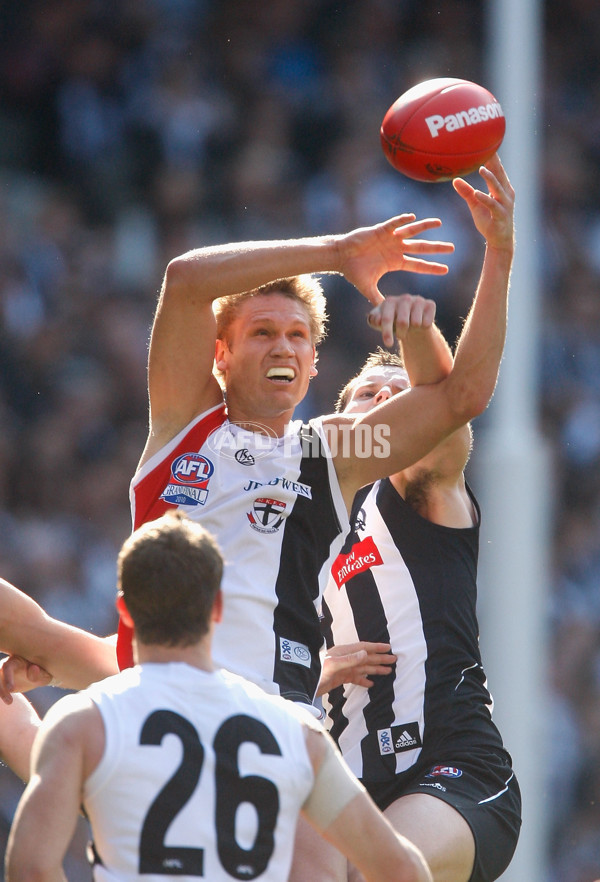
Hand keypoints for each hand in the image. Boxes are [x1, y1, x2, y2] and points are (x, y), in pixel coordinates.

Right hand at [0, 654, 52, 702]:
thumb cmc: (42, 673)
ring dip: (0, 693)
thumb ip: (39, 673)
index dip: (7, 678)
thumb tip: (34, 669)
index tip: (11, 689)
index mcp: (16, 660)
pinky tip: (7, 700)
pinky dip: (0, 693)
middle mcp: (6, 665)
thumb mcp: (44, 674)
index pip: (7, 667)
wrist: (39, 675)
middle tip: (10, 701)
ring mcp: (2, 674)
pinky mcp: (2, 682)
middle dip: (0, 688)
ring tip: (10, 702)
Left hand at [317, 642, 396, 694]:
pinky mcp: (340, 678)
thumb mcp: (333, 664)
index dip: (376, 647)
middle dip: (380, 659)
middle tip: (393, 660)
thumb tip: (365, 653)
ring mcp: (343, 669)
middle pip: (366, 658)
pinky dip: (364, 680)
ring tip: (388, 671)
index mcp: (344, 652)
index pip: (364, 648)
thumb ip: (349, 659)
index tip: (388, 648)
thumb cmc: (316, 671)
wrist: (305, 683)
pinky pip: (355, 678)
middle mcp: (345, 659)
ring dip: (375, 669)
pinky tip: (371, 684)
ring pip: (363, 668)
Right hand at [338, 215, 454, 305]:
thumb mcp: (368, 288)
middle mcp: (396, 249)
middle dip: (436, 248)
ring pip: (411, 232)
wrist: (340, 257)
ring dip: (425, 227)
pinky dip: (402, 220)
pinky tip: (413, 217)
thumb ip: (377, 300)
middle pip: (421, 248)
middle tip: (452, 248)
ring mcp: (390, 238)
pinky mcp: (380, 230)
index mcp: (395, 262)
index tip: (446, 270)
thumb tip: (384, 317)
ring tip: (439, 223)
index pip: (418, 265)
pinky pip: (393, 224)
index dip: (431, 268)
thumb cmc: (353, 271)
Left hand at [367, 293, 436, 347]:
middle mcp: (404, 298)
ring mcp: (418, 300)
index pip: (387, 319)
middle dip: (401, 333)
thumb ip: (374, 321)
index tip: (388, 344)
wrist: (410, 320)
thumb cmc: (392, 322)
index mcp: (389, 301)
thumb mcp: (379, 323)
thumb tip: (377, 320)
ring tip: (410, 326)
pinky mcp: (430, 304)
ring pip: (416, 323)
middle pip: (403, 322)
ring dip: (412, 330)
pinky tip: (420, 322)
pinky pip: (427, 323)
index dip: (387, 332)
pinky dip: (423, 328)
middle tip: (400, 335)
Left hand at [453, 154, 514, 252]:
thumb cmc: (489, 220)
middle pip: (500, 174)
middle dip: (494, 161)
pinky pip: (493, 205)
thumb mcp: (475, 204)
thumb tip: (454, 180)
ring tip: (481, 168)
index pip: (497, 169)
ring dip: (490, 178)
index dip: (493, 156)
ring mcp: (504, 204)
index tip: (488, 141)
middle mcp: (506, 194)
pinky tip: (477, 193)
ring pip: (498, 188)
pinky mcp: (500, 216)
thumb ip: (466, 192)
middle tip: (487, 148)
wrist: (499, 241)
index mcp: (502, 188)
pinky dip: (485, 198)